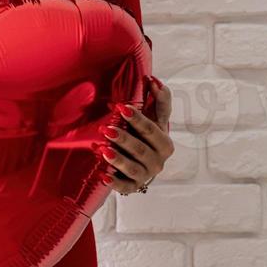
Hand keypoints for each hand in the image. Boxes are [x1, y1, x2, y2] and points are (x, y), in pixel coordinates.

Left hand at [98, 79, 173, 194]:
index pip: (152, 129)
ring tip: (102, 149)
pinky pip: (124, 187)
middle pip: (141, 149)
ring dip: (118, 159)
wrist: (139, 163)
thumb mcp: (154, 120)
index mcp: (164, 143)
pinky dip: (114, 183)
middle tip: (106, 129)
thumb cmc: (145, 137)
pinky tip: (102, 176)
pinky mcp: (133, 186)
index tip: (121, 107)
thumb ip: (158, 102)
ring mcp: (145, 175)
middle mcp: (158, 160)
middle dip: (124, 138)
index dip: (138, 118)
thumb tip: (154, 80)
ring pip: (133, 168)